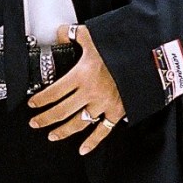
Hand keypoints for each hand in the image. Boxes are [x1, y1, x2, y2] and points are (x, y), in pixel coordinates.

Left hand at [27, 24, 125, 154]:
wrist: (149, 56)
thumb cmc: (121, 46)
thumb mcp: (94, 34)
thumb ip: (73, 34)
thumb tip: (59, 33)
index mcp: (81, 75)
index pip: (53, 92)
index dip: (40, 100)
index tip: (32, 104)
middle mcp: (90, 93)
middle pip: (61, 111)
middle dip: (45, 119)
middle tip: (34, 123)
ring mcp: (104, 104)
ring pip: (78, 123)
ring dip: (62, 131)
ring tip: (51, 135)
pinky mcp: (117, 111)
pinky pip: (103, 131)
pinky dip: (92, 142)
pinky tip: (82, 149)